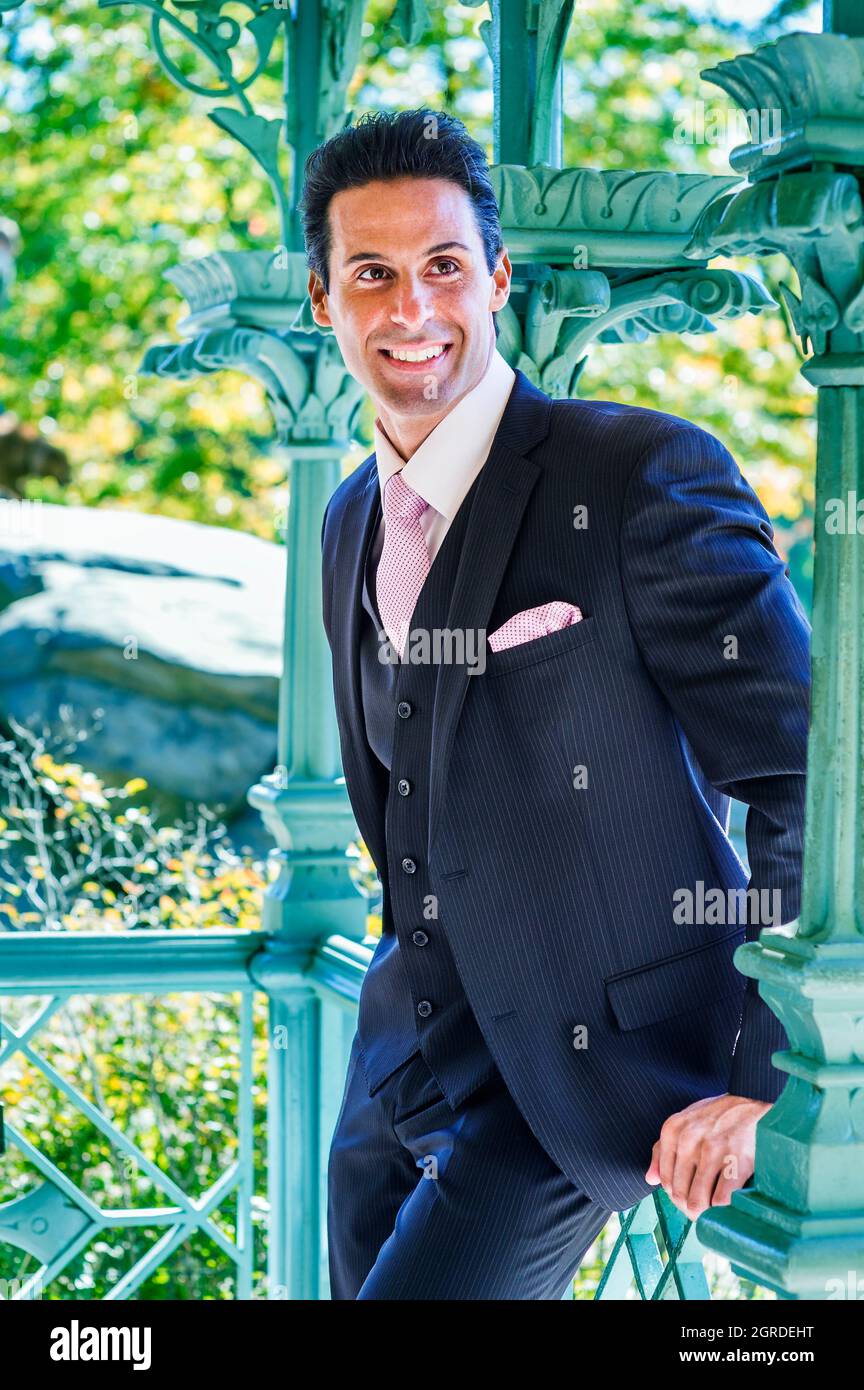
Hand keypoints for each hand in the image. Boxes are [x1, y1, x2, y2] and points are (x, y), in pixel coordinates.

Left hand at [644, 1093, 772, 1219]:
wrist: (752, 1103)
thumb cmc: (717, 1115)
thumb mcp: (685, 1122)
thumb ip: (663, 1149)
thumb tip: (650, 1179)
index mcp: (673, 1130)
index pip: (665, 1179)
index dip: (676, 1196)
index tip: (688, 1200)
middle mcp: (689, 1140)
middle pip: (680, 1194)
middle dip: (690, 1208)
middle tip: (702, 1211)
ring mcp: (713, 1152)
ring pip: (698, 1202)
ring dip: (705, 1214)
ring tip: (713, 1213)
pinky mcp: (736, 1162)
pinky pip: (721, 1201)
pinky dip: (723, 1210)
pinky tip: (727, 1206)